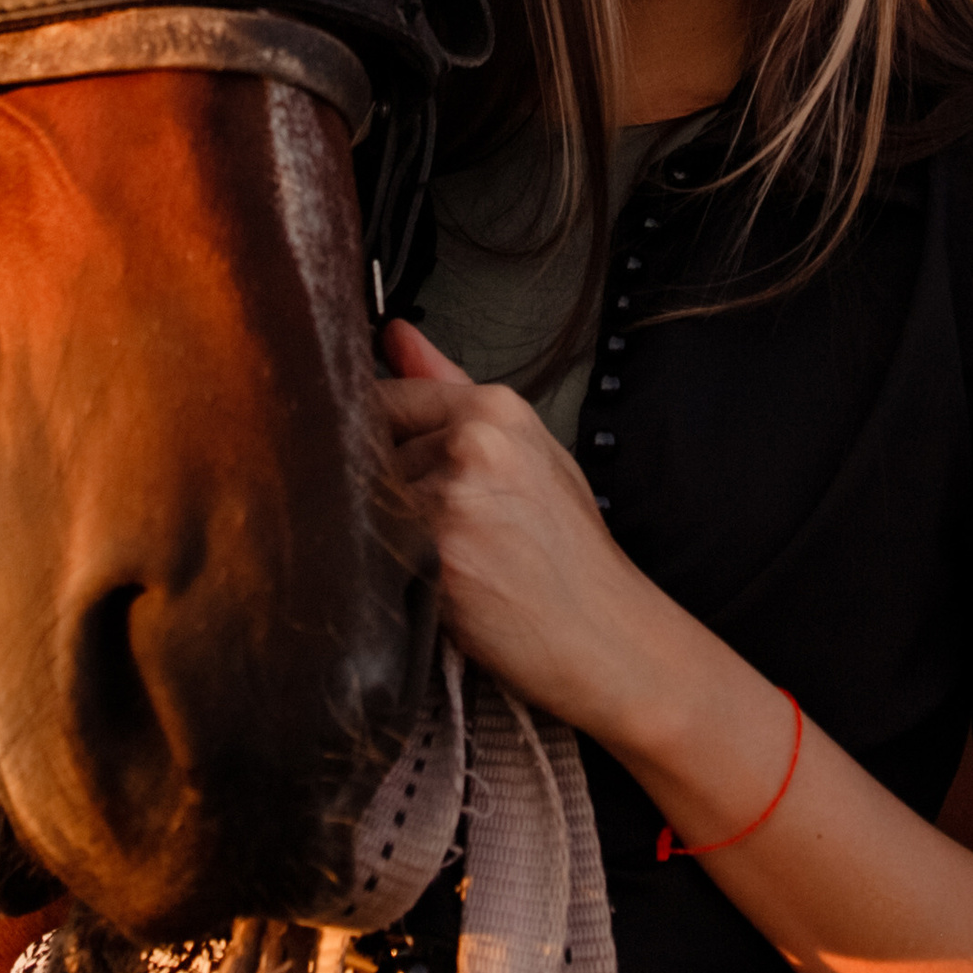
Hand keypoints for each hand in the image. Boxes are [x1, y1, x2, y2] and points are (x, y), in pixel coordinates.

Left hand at [376, 317, 676, 738]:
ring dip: (381, 534)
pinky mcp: (436, 551)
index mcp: (496, 409)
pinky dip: (387, 571)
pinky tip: (433, 585)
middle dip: (380, 494)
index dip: (375, 444)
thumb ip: (448, 388)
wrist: (608, 638)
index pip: (384, 398)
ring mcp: (453, 495)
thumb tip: (396, 334)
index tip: (391, 475)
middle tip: (431, 533)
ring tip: (442, 561)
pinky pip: (372, 549)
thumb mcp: (526, 451)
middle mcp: (474, 441)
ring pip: (364, 503)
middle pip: (365, 452)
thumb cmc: (568, 552)